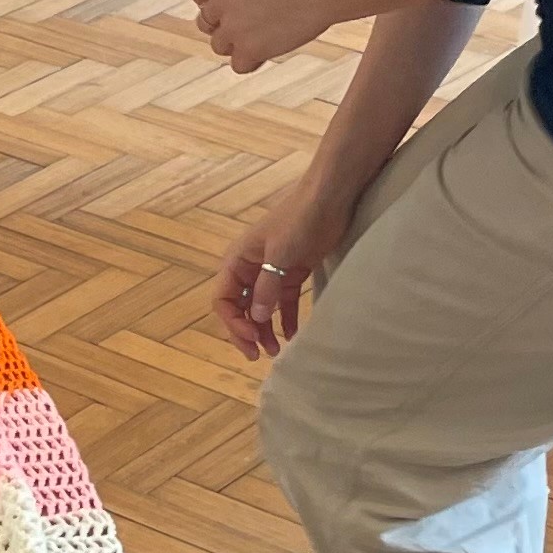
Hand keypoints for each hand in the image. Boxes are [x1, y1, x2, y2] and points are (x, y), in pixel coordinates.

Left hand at [190, 0, 342, 75]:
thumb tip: (226, 13)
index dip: (220, 2)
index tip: (237, 5)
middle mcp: (221, 0)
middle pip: (205, 22)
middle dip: (225, 24)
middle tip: (253, 22)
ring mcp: (232, 27)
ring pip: (218, 45)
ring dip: (238, 44)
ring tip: (267, 33)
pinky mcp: (247, 49)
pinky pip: (238, 65)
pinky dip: (252, 61)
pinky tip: (269, 50)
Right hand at [215, 184, 355, 362]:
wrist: (329, 198)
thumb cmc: (299, 220)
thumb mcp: (281, 254)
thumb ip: (268, 287)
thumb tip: (257, 319)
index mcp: (238, 260)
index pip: (223, 299)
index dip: (233, 322)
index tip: (251, 338)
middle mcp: (250, 268)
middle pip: (240, 307)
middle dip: (246, 332)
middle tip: (258, 354)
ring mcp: (272, 271)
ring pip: (261, 308)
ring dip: (265, 330)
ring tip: (276, 351)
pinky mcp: (293, 273)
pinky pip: (284, 302)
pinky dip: (287, 319)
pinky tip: (293, 336)